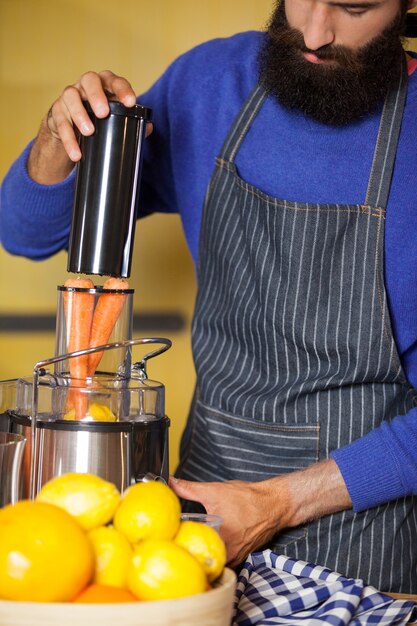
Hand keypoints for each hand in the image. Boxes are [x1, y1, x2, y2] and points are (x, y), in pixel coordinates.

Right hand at [28, 70, 151, 183]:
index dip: (123, 89)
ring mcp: (70, 96)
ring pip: (71, 97)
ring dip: (79, 114)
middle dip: (96, 95)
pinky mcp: (57, 111)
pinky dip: (68, 139)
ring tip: (89, 132)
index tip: (131, 102)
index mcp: (105, 84)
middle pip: (89, 80)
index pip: (115, 81)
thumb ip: (133, 122)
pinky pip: (60, 122)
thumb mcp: (116, 118)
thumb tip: (149, 128)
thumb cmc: (100, 119)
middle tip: (103, 113)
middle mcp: (86, 85)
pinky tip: (76, 153)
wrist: (71, 127)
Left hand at [169, 476, 289, 566]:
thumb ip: (188, 488)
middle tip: (177, 540)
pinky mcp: (241, 557)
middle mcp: (228, 553)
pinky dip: (217, 552)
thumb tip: (170, 482)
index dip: (178, 544)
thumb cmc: (248, 499)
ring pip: (213, 561)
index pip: (191, 549)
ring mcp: (236, 558)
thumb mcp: (214, 491)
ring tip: (192, 542)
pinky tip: (210, 542)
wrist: (274, 504)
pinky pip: (224, 559)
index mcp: (219, 539)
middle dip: (189, 550)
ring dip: (204, 553)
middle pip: (201, 559)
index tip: (170, 535)